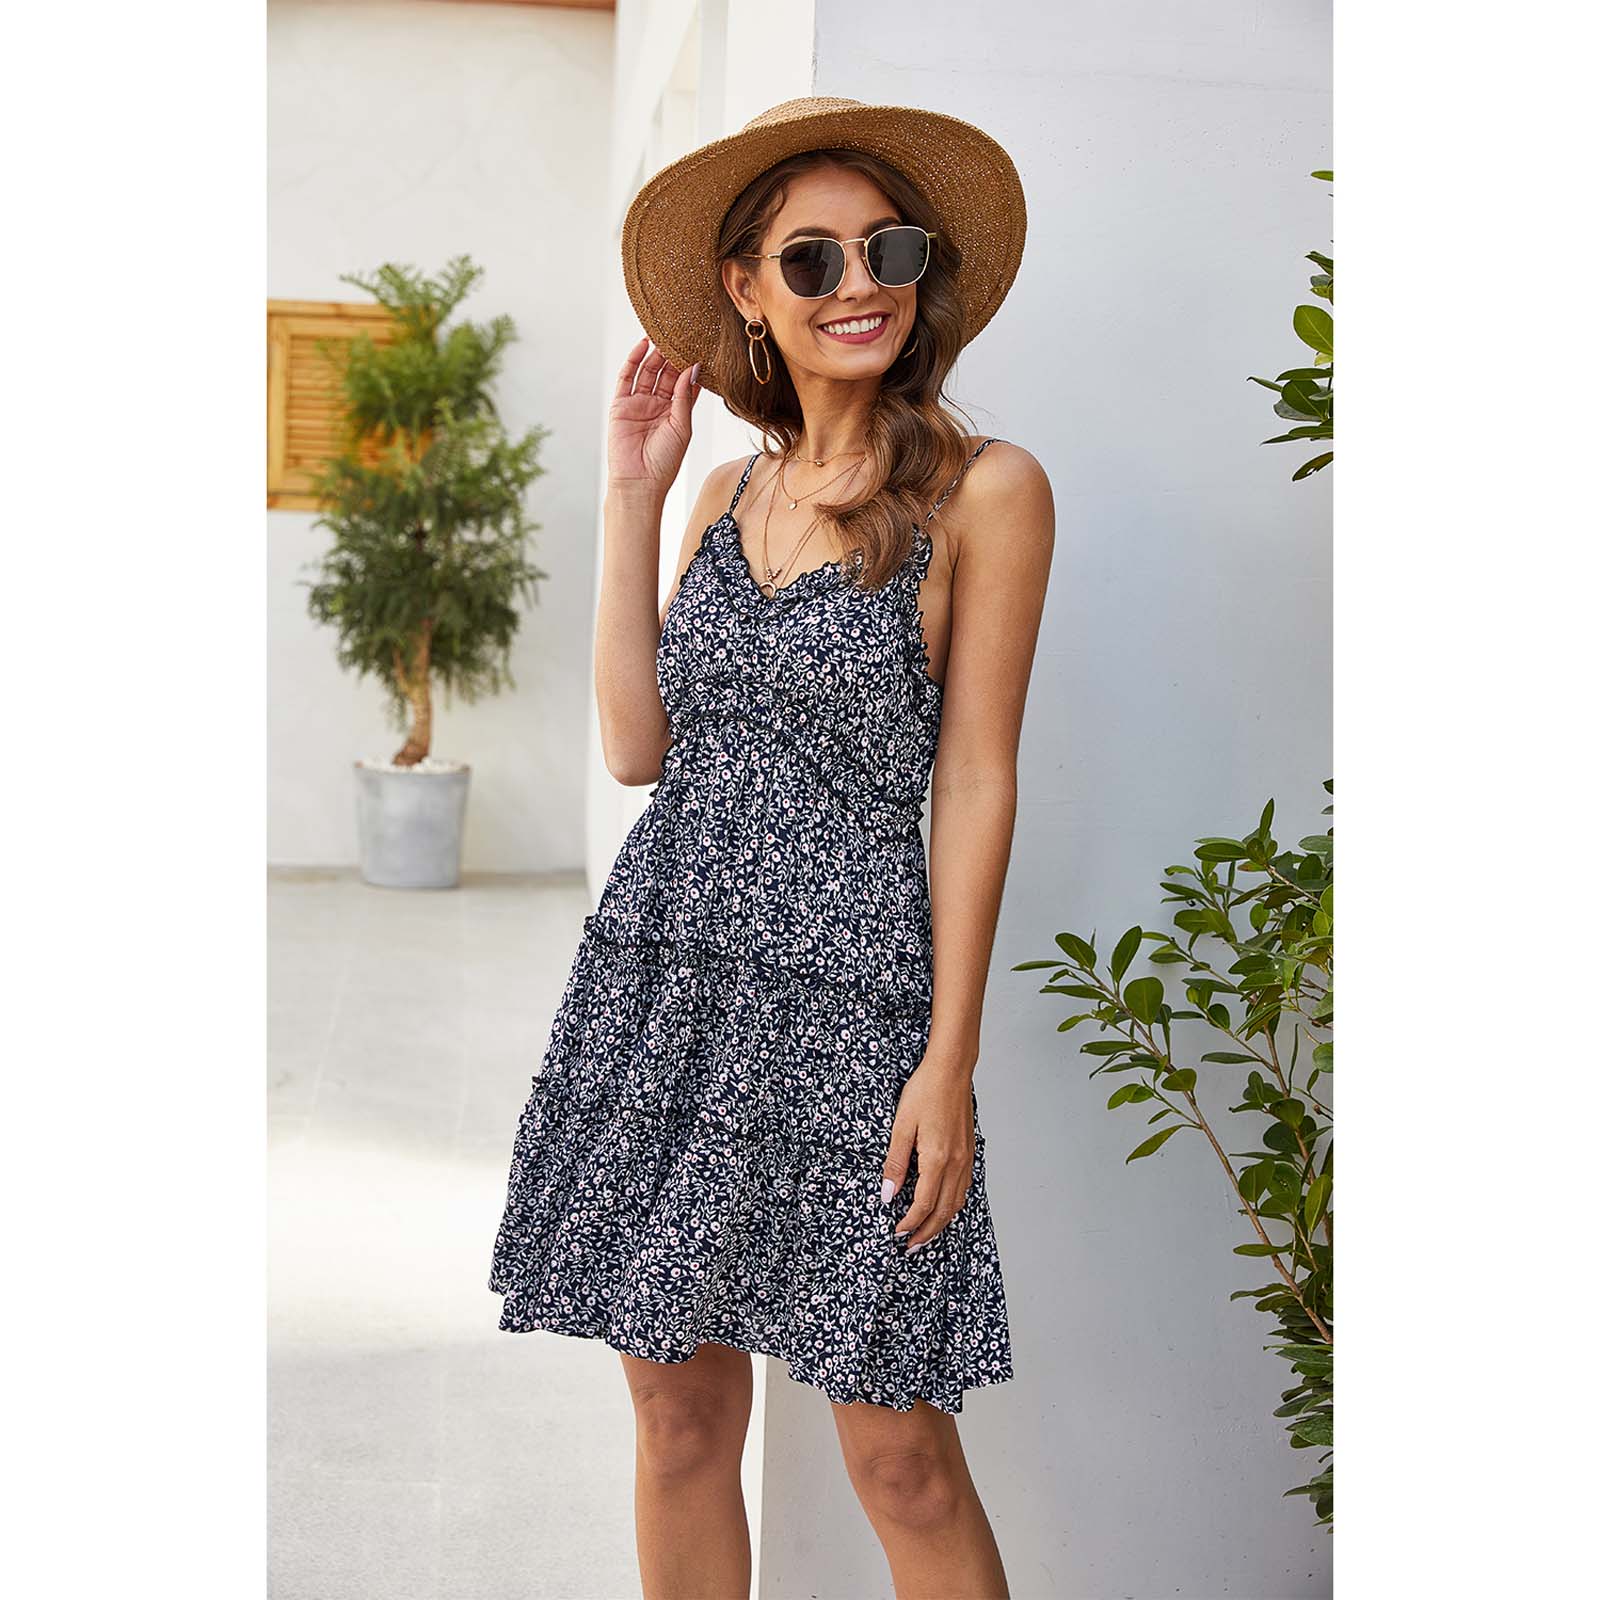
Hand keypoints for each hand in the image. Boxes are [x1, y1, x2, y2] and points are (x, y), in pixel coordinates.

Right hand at [608, 335, 703, 500]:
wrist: (639, 481)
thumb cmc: (664, 462)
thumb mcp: (682, 426)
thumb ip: (685, 397)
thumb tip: (693, 368)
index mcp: (675, 413)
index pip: (683, 383)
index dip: (689, 367)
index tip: (700, 347)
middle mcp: (657, 406)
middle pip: (665, 374)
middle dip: (673, 356)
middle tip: (682, 335)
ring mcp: (638, 404)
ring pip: (648, 372)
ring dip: (655, 354)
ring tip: (664, 334)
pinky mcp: (621, 404)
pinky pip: (627, 377)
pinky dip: (634, 360)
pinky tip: (643, 345)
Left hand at [882, 1060, 975, 1250]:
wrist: (951, 1070)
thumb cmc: (925, 1091)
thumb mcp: (901, 1126)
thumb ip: (895, 1163)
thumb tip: (887, 1193)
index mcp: (937, 1159)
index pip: (922, 1204)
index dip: (909, 1223)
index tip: (896, 1232)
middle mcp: (955, 1164)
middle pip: (943, 1211)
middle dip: (926, 1233)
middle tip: (910, 1246)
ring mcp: (966, 1158)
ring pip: (956, 1202)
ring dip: (941, 1222)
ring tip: (925, 1234)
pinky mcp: (969, 1151)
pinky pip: (963, 1188)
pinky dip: (952, 1204)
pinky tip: (942, 1205)